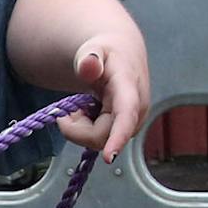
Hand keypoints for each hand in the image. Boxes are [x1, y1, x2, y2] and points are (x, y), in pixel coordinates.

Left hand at [55, 34, 150, 164]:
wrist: (122, 55)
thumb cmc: (105, 53)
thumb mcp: (93, 50)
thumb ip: (89, 58)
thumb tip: (88, 65)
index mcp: (129, 88)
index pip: (125, 114)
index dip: (117, 137)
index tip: (110, 157)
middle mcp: (136, 109)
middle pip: (100, 137)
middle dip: (76, 128)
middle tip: (71, 107)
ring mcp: (133, 122)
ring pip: (99, 142)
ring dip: (81, 128)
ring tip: (84, 105)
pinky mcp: (127, 130)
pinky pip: (100, 141)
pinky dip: (87, 130)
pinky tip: (92, 112)